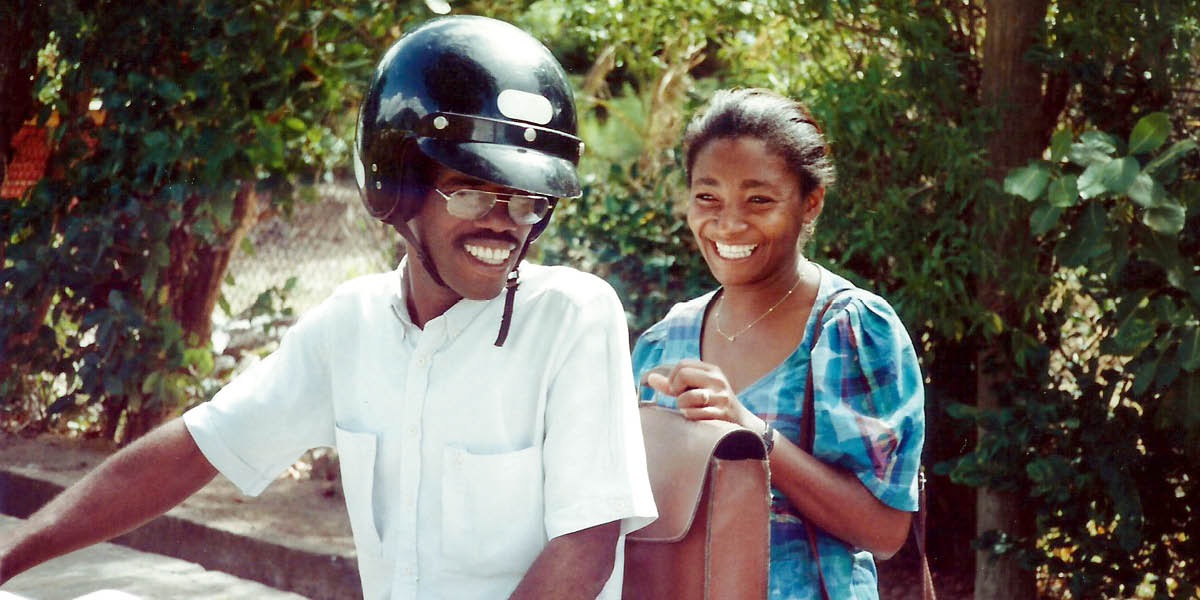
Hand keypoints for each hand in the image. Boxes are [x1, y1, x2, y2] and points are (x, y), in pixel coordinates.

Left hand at [642, 360, 762, 430]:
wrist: (741, 424)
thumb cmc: (713, 405)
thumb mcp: (697, 389)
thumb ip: (673, 384)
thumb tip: (650, 378)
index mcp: (712, 370)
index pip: (682, 365)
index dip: (672, 378)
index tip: (675, 390)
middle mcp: (717, 380)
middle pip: (683, 375)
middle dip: (676, 390)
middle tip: (682, 400)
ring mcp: (721, 397)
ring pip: (687, 397)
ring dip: (683, 407)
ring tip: (690, 410)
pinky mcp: (721, 413)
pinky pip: (694, 414)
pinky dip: (691, 417)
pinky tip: (698, 419)